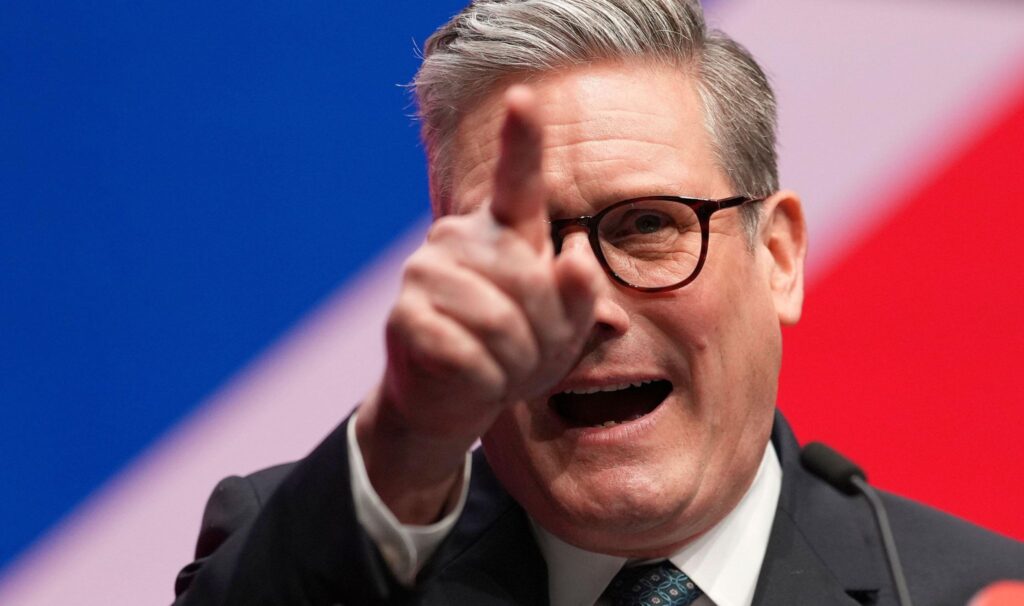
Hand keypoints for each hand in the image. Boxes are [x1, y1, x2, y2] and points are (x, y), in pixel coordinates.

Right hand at [355, 86, 601, 522]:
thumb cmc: (516, 353)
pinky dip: (484, 382)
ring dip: (515, 363)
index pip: (518, 179)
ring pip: (500, 322)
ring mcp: (425, 271)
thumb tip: (578, 260)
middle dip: (545, 336)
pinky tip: (472, 380)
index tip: (524, 96)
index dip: (522, 138)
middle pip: (530, 282)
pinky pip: (468, 354)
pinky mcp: (405, 316)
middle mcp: (460, 238)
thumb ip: (581, 296)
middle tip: (528, 356)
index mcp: (505, 231)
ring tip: (501, 368)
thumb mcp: (565, 329)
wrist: (454, 400)